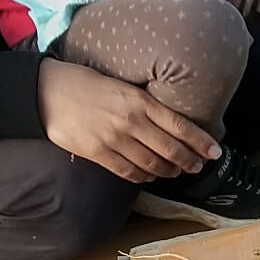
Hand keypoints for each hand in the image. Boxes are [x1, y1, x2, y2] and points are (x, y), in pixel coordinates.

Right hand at [38, 59, 220, 181]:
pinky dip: (143, 177)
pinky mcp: (97, 153)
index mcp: (139, 100)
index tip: (215, 152)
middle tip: (198, 166)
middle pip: (171, 149)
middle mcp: (130, 121)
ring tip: (176, 172)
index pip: (179, 125)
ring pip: (152, 164)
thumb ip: (144, 103)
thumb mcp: (121, 84)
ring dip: (168, 171)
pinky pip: (128, 172)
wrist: (45, 90)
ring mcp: (114, 139)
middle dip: (189, 161)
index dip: (200, 142)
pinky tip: (150, 176)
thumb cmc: (84, 82)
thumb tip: (168, 121)